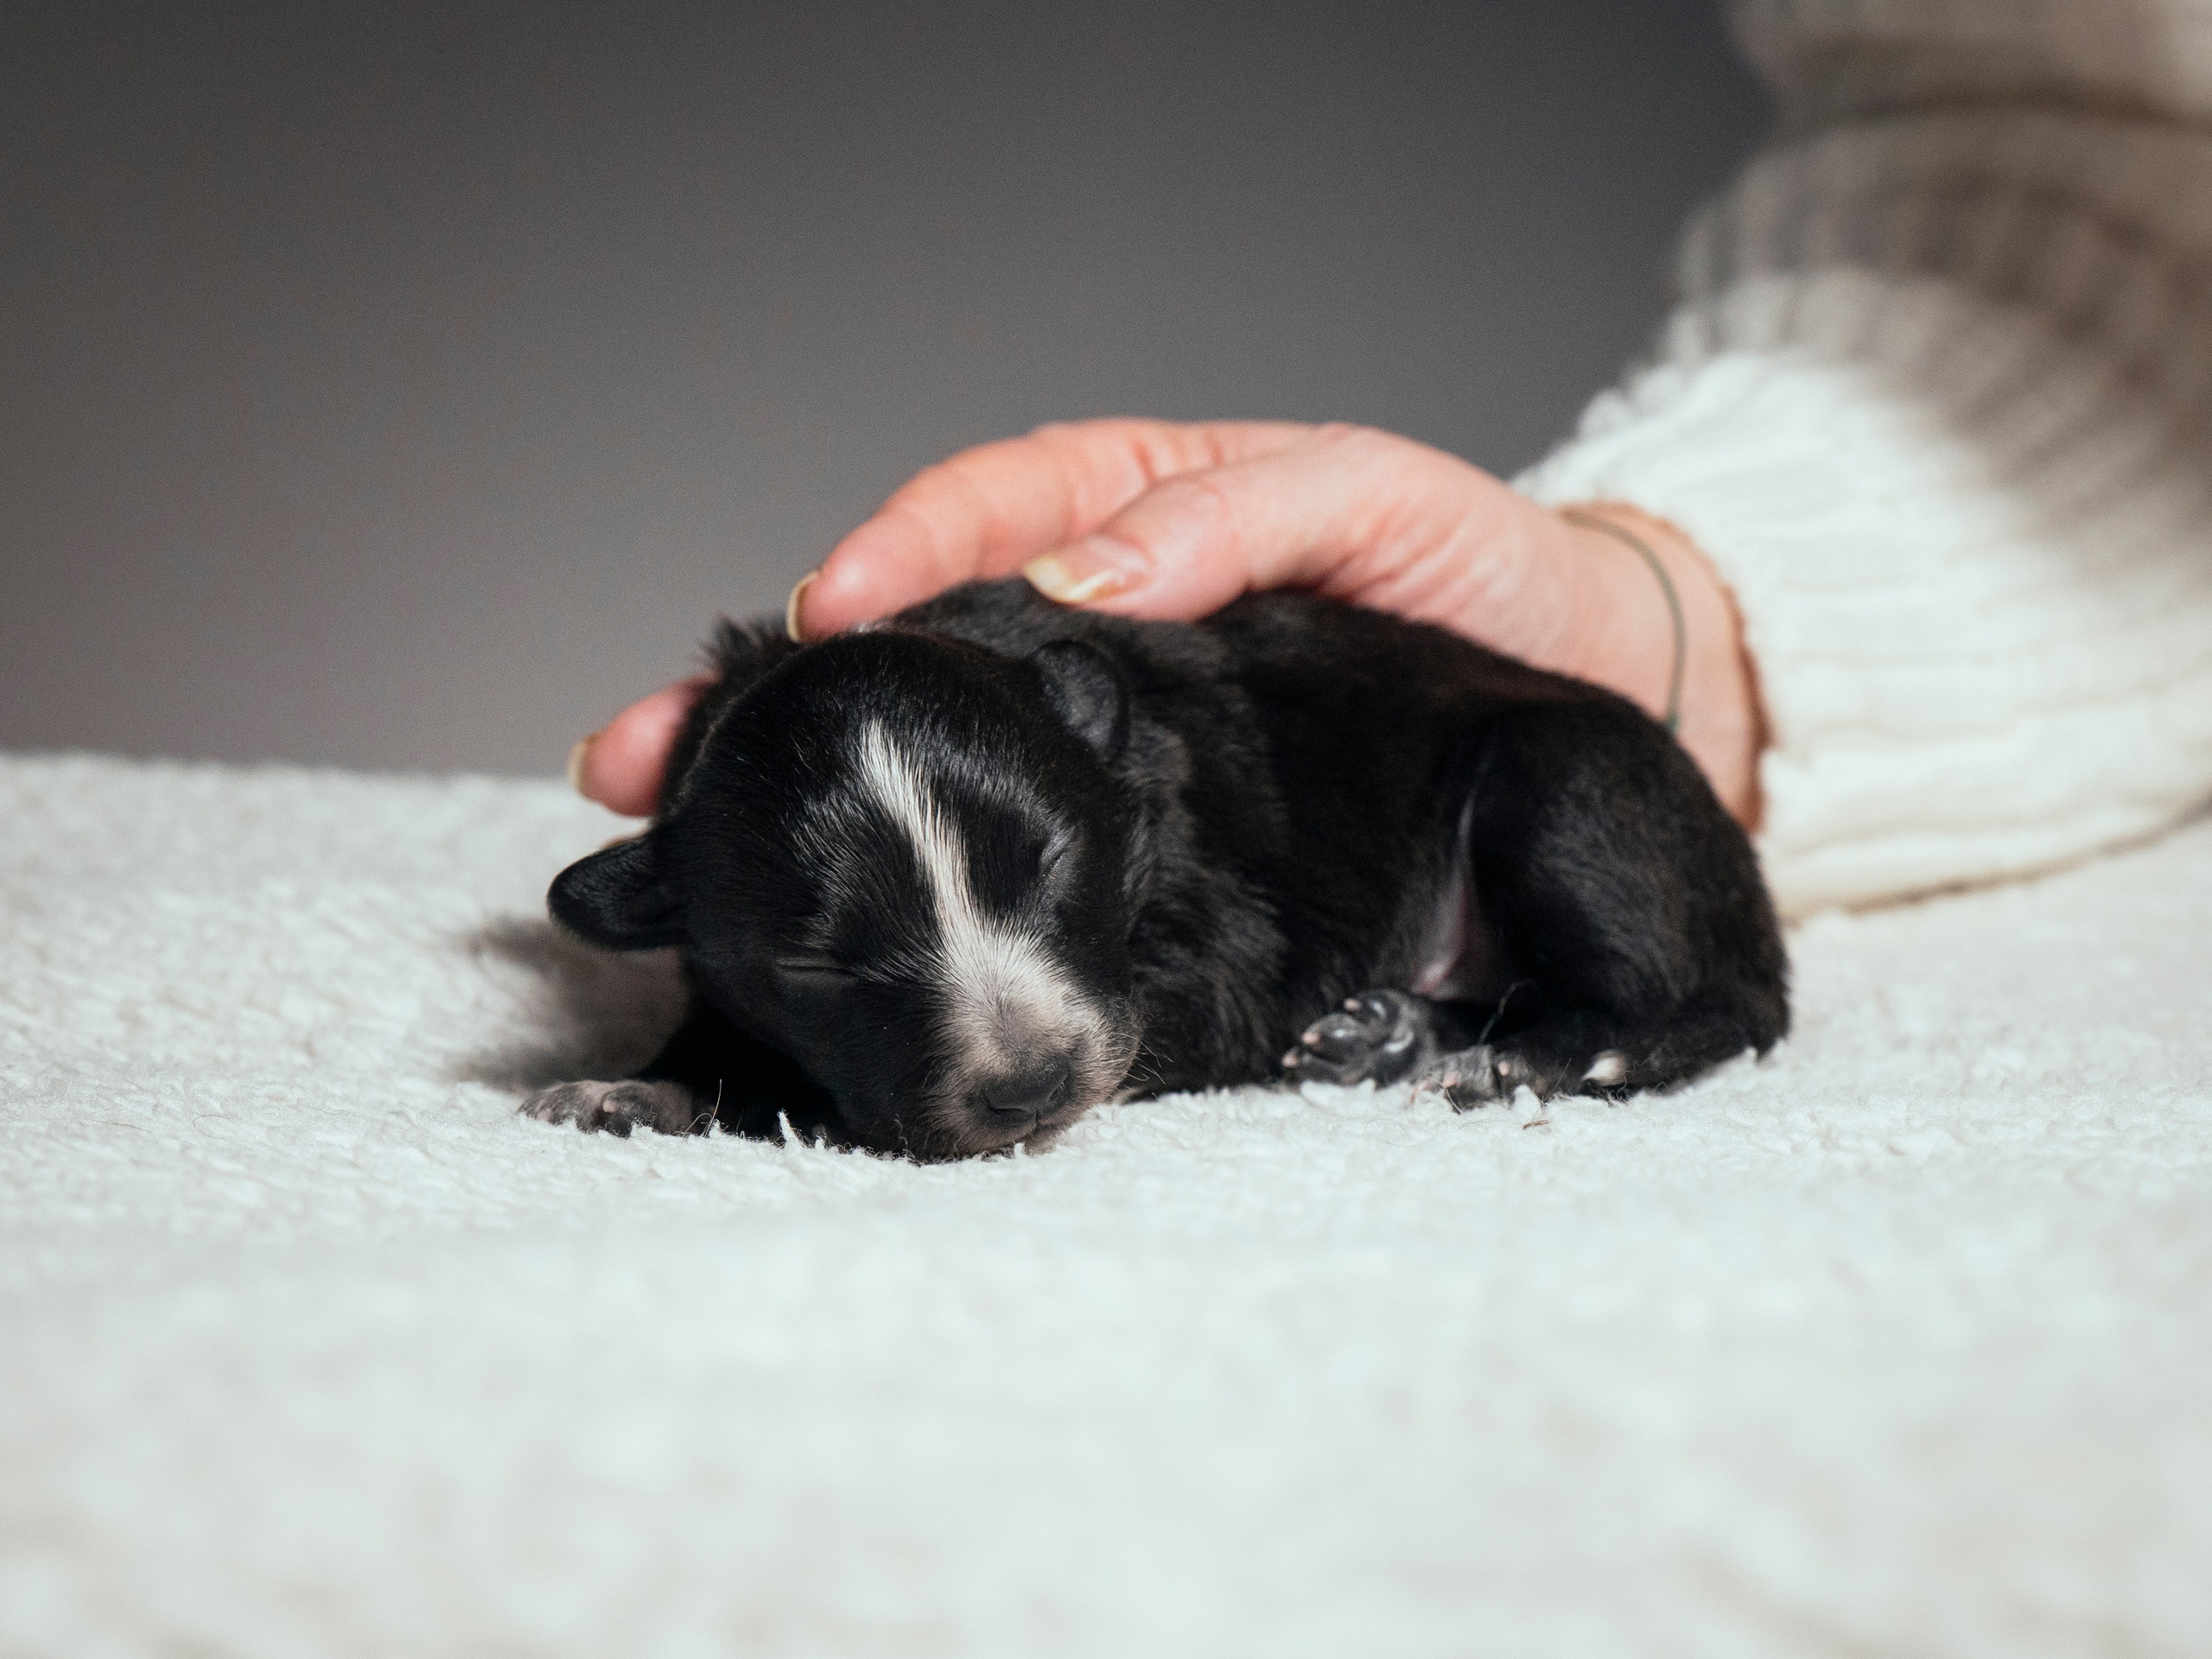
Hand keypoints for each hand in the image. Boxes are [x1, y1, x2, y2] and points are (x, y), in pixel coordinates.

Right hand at [572, 420, 1761, 823]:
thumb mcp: (1373, 499)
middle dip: (764, 687)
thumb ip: (1226, 520)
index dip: (890, 554)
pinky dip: (910, 841)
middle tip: (641, 753)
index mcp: (1140, 507)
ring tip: (674, 822)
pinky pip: (1014, 813)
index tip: (824, 616)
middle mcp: (1101, 607)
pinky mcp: (1147, 812)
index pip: (982, 510)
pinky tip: (823, 878)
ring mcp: (1112, 715)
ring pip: (929, 731)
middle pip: (904, 633)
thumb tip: (1074, 578)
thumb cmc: (1486, 573)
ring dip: (794, 773)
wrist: (1592, 689)